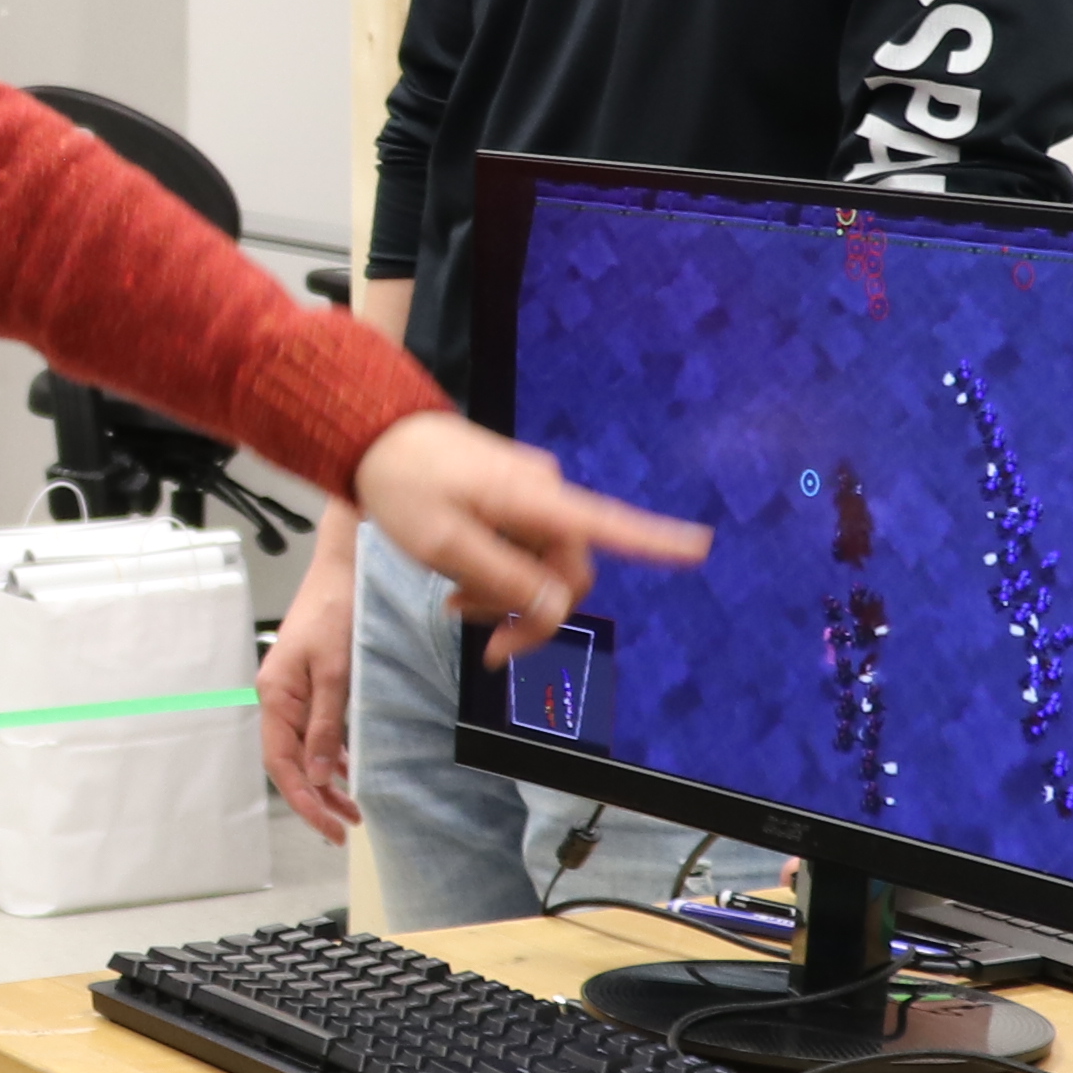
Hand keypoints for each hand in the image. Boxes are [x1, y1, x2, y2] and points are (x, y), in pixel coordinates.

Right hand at [259, 523, 360, 840]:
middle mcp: (279, 698)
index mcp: (275, 696)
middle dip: (315, 798)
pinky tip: (351, 772)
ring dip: (326, 782)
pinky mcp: (313, 685)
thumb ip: (326, 725)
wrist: (346, 567)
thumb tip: (321, 774)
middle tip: (344, 829)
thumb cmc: (336, 609)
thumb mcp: (334, 672)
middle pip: (290, 762)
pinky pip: (317, 732)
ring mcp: (295, 692)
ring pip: (305, 750)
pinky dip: (334, 756)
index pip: (281, 763)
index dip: (304, 799)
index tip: (328, 827)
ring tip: (352, 811)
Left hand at [345, 411, 710, 669]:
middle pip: (567, 572)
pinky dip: (495, 576)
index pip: (611, 525)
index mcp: (537, 502)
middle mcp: (545, 495)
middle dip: (529, 612)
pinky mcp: (510, 499)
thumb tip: (559, 608)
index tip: (701, 546)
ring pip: (540, 568)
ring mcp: (529, 496)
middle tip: (478, 639)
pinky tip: (455, 586)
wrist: (370, 433)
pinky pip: (520, 550)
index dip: (658, 541)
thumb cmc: (403, 484)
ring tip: (453, 607)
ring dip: (505, 599)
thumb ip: (505, 578)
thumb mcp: (444, 545)